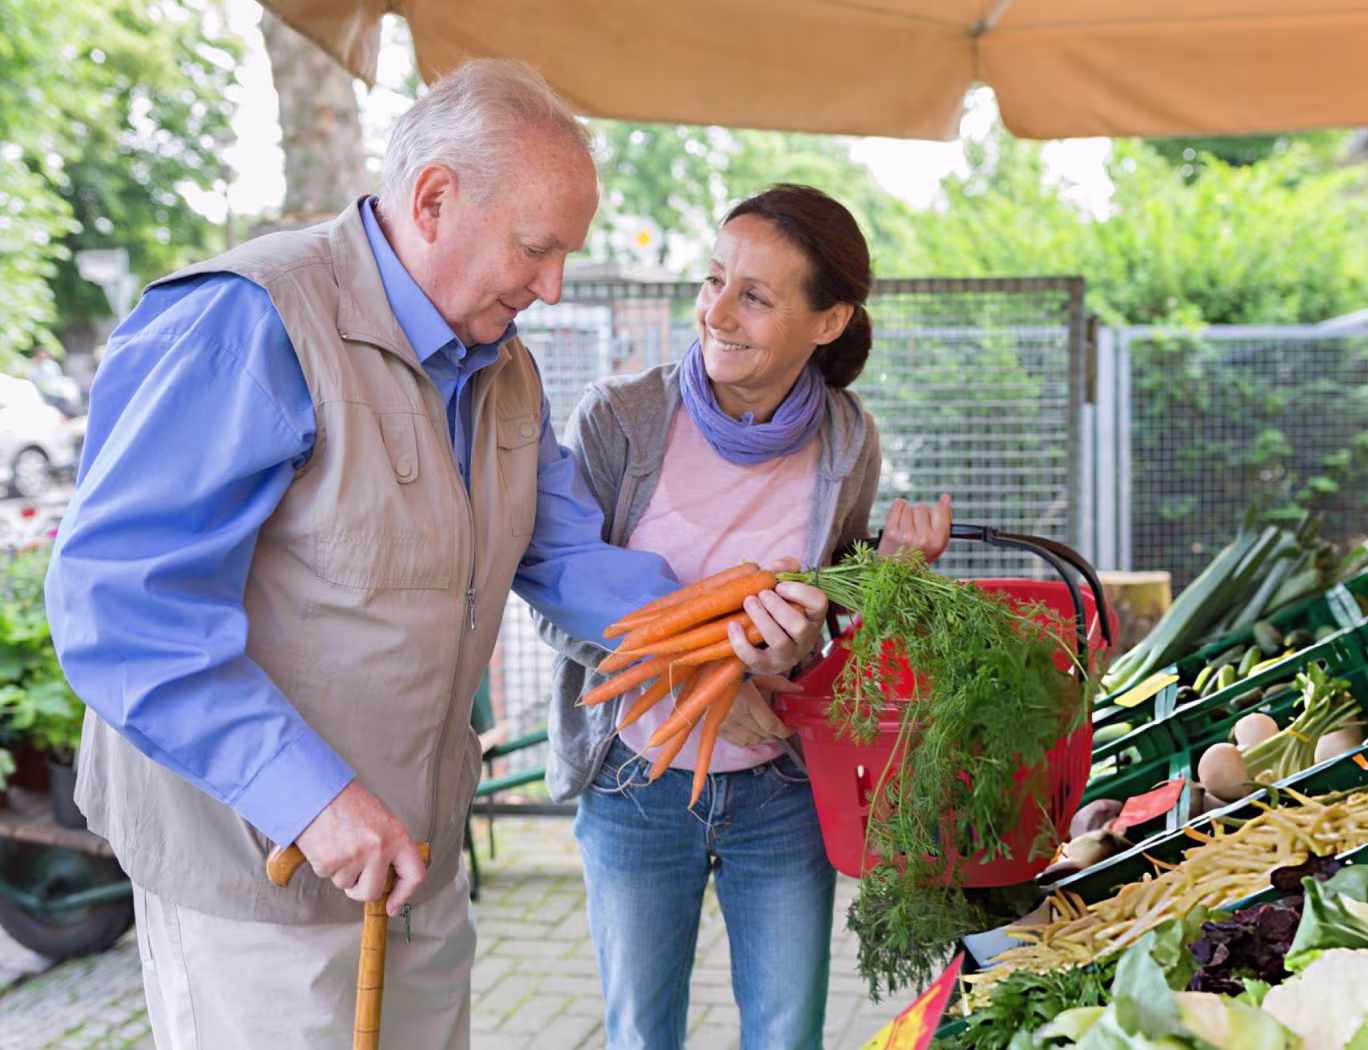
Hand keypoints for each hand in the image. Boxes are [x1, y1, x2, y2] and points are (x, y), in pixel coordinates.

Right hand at [294, 780, 426, 916]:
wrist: (318, 790)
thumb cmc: (349, 802)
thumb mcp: (381, 819)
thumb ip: (389, 846)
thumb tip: (390, 876)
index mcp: (397, 836)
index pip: (414, 874)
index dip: (404, 894)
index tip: (392, 906)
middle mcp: (378, 848)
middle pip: (372, 891)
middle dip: (360, 889)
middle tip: (353, 873)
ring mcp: (354, 856)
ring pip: (346, 884)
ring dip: (340, 871)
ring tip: (338, 843)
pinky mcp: (329, 861)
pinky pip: (327, 875)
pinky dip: (324, 864)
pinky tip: (325, 843)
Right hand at [717, 680, 792, 747]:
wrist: (706, 676)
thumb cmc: (734, 675)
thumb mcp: (757, 676)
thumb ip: (779, 684)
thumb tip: (799, 690)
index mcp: (749, 701)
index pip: (772, 725)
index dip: (785, 730)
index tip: (793, 728)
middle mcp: (737, 716)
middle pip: (764, 734)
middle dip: (776, 732)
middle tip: (781, 724)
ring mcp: (726, 724)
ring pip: (753, 740)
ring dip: (763, 736)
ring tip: (766, 727)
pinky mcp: (718, 729)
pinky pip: (739, 742)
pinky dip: (749, 739)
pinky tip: (752, 729)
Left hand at [726, 556, 827, 676]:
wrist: (763, 639)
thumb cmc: (778, 607)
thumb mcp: (786, 584)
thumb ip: (786, 568)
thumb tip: (775, 567)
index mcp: (813, 616)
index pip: (820, 603)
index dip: (801, 592)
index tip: (780, 585)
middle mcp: (806, 638)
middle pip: (800, 627)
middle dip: (779, 608)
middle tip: (762, 594)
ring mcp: (788, 655)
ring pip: (780, 642)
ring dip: (763, 620)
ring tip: (749, 602)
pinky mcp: (767, 666)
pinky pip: (755, 659)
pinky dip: (741, 643)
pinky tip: (732, 625)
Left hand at [877, 494, 951, 563]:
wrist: (895, 570)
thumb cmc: (919, 555)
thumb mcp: (938, 543)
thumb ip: (944, 521)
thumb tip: (946, 497)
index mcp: (937, 541)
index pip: (940, 510)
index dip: (936, 510)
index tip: (932, 515)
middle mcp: (922, 539)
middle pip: (922, 507)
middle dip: (919, 514)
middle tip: (916, 527)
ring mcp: (905, 535)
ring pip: (909, 507)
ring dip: (908, 513)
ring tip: (907, 527)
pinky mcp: (891, 531)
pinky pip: (897, 506)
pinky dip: (898, 508)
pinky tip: (899, 519)